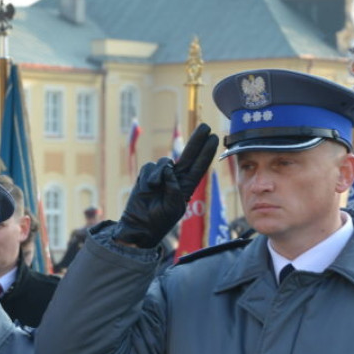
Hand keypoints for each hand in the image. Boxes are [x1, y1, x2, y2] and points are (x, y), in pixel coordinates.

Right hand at [114, 124, 217, 247]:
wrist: (139, 227)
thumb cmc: (159, 221)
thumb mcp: (174, 207)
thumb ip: (175, 188)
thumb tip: (168, 169)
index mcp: (186, 187)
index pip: (198, 166)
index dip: (206, 152)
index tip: (214, 138)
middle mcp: (175, 178)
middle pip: (188, 155)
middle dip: (196, 141)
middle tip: (205, 127)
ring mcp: (161, 176)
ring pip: (164, 162)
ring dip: (159, 174)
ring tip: (154, 189)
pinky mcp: (147, 177)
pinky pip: (149, 168)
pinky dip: (148, 178)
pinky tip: (147, 189)